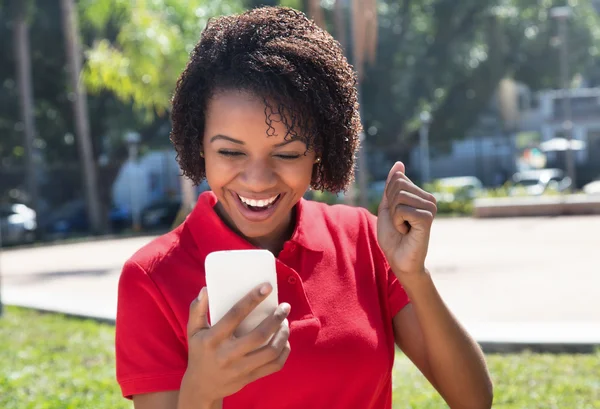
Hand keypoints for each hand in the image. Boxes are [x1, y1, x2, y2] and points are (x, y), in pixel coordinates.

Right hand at [181, 284, 290, 405]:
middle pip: (259, 335)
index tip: (267, 287)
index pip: (235, 315)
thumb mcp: (193, 331)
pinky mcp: (250, 378)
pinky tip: (284, 341)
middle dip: (276, 318)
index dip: (252, 299)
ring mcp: (240, 368)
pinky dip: (284, 352)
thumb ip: (197, 309)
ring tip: (285, 322)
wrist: (201, 387)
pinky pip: (274, 366)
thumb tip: (206, 290)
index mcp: (213, 339)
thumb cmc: (199, 352)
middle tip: (284, 307)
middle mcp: (227, 354)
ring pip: (270, 351)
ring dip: (283, 335)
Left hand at [377, 161, 436, 279]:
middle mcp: (429, 199)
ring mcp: (430, 207)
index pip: (397, 179)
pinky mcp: (428, 217)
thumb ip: (392, 185)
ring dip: (394, 215)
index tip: (396, 214)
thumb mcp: (388, 206)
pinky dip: (398, 222)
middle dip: (391, 206)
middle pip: (398, 185)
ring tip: (403, 227)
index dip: (388, 198)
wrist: (398, 259)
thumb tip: (399, 164)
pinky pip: (402, 210)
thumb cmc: (393, 236)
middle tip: (399, 222)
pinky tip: (407, 232)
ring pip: (399, 197)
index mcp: (420, 194)